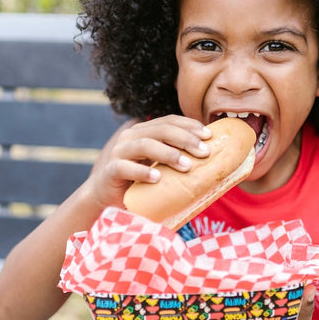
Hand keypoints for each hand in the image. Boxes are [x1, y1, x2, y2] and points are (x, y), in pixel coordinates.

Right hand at [86, 115, 211, 207]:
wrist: (108, 199)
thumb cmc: (141, 182)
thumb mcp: (161, 166)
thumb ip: (177, 158)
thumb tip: (210, 157)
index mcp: (145, 132)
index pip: (170, 121)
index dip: (190, 125)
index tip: (209, 136)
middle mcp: (131, 137)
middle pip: (161, 130)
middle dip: (185, 139)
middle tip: (204, 152)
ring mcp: (119, 152)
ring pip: (145, 144)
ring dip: (168, 154)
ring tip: (186, 166)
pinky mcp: (111, 171)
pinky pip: (126, 168)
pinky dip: (142, 172)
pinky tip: (157, 178)